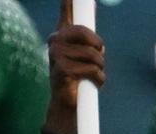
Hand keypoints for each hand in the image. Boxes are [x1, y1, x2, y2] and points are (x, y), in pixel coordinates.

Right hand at [44, 5, 104, 133]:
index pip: (67, 11)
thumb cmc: (78, 75)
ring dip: (100, 68)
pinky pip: (92, 70)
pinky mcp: (61, 69)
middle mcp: (55, 39)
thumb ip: (85, 33)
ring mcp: (56, 54)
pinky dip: (98, 79)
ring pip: (93, 56)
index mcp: (62, 33)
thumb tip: (88, 3)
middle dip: (99, 48)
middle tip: (98, 59)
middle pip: (87, 34)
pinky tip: (92, 83)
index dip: (70, 1)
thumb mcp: (83, 52)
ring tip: (93, 75)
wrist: (67, 102)